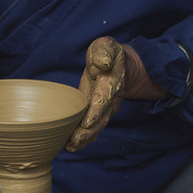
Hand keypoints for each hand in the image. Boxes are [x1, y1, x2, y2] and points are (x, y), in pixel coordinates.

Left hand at [65, 37, 167, 151]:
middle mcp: (110, 98)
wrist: (121, 65)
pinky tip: (72, 145)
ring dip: (85, 137)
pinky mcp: (99, 111)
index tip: (88, 122)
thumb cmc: (108, 53)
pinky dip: (85, 137)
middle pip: (101, 117)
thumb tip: (101, 62)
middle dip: (88, 131)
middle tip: (73, 141)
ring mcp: (105, 107)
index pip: (104, 97)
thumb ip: (104, 52)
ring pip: (97, 125)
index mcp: (110, 81)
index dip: (96, 110)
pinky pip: (94, 126)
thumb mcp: (106, 46)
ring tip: (70, 146)